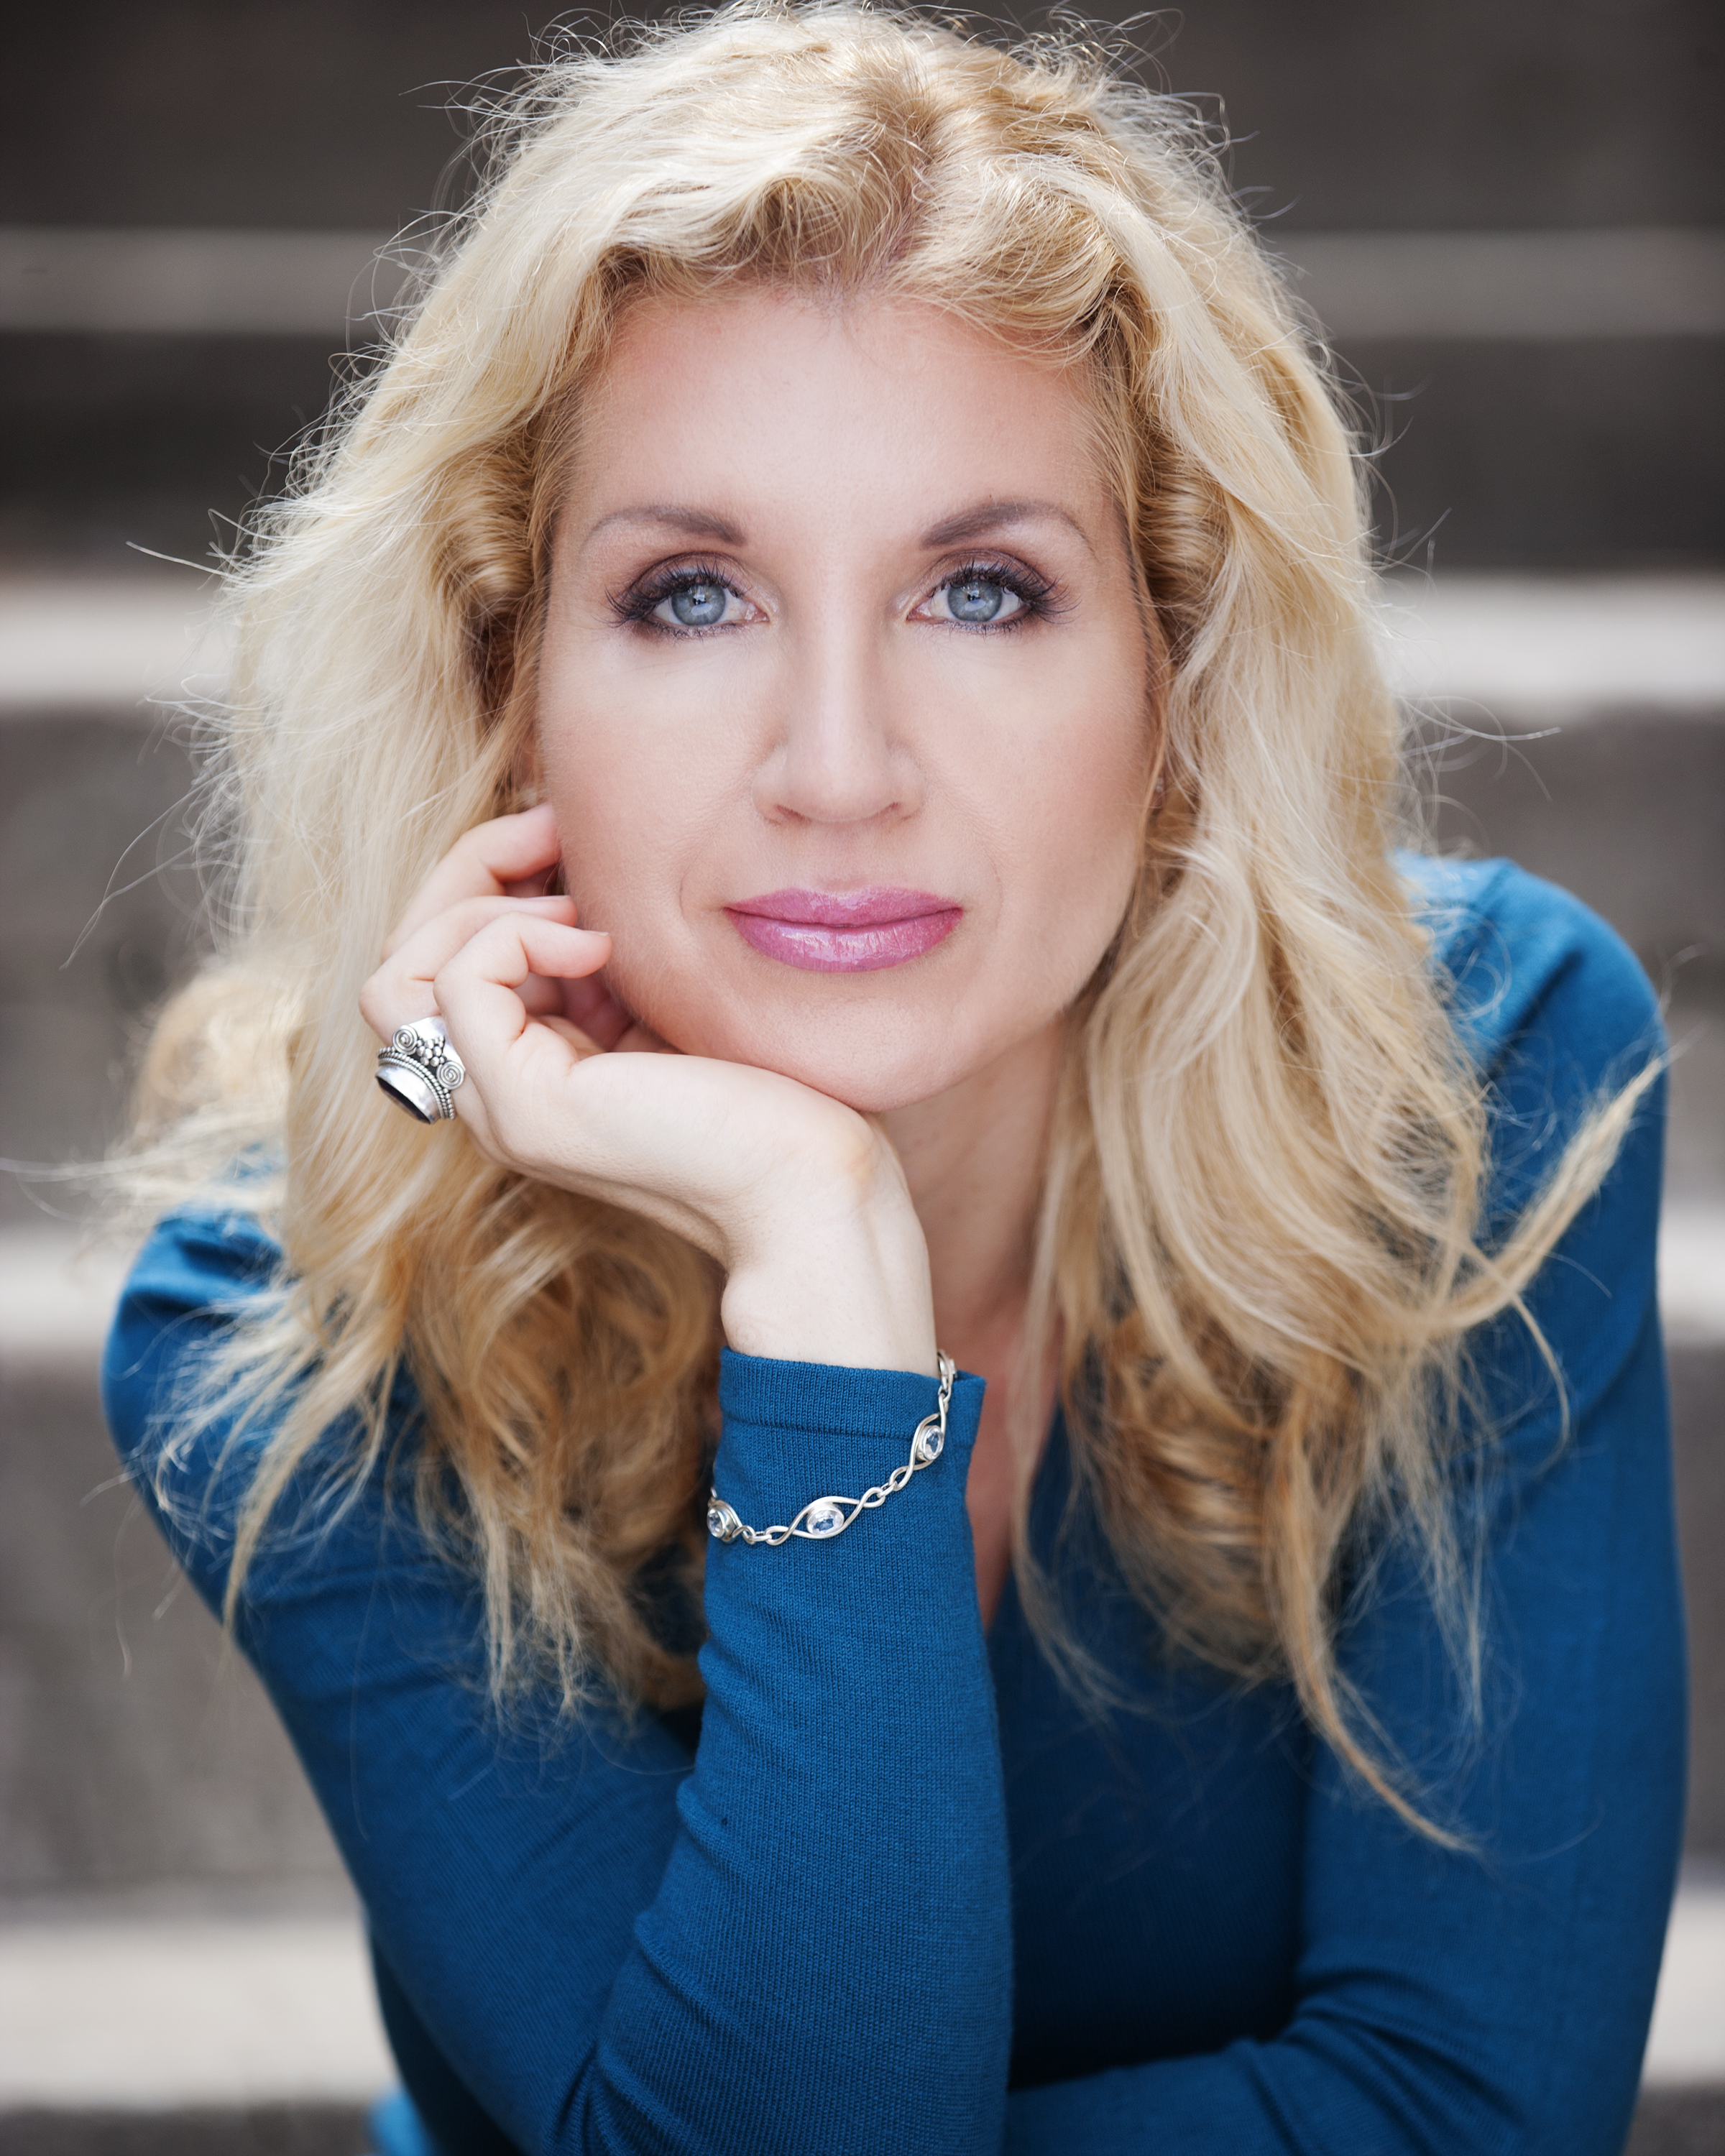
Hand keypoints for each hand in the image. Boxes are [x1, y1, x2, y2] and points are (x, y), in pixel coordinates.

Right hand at [359, 807, 935, 1373]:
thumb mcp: (660, 990)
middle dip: (466, 871)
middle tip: (556, 832)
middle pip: (398, 961)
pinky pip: (457, 984)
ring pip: (397, 976)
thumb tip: (560, 855)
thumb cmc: (772, 1088)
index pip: (433, 959)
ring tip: (578, 902)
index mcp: (524, 1068)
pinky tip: (602, 945)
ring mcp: (501, 1109)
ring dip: (476, 903)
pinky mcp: (528, 1108)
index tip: (565, 834)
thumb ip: (598, 948)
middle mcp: (493, 1096)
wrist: (814, 1181)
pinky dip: (517, 933)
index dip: (483, 879)